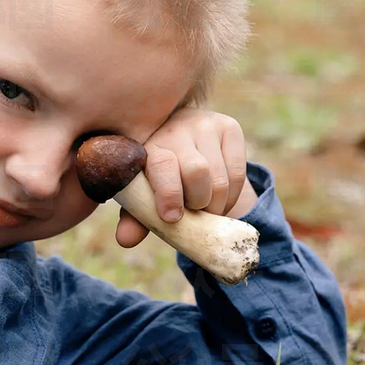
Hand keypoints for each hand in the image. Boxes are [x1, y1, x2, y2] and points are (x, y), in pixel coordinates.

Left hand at [116, 108, 257, 248]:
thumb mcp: (144, 194)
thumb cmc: (158, 175)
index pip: (163, 165)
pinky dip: (232, 197)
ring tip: (206, 208)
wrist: (182, 140)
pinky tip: (220, 198)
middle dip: (197, 204)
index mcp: (148, 143)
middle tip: (192, 212)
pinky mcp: (230, 127)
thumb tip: (126, 240)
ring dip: (216, 206)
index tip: (172, 217)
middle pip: (197, 172)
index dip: (169, 194)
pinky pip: (238, 173)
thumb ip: (136, 216)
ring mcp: (205, 124)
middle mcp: (176, 128)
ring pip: (220, 179)